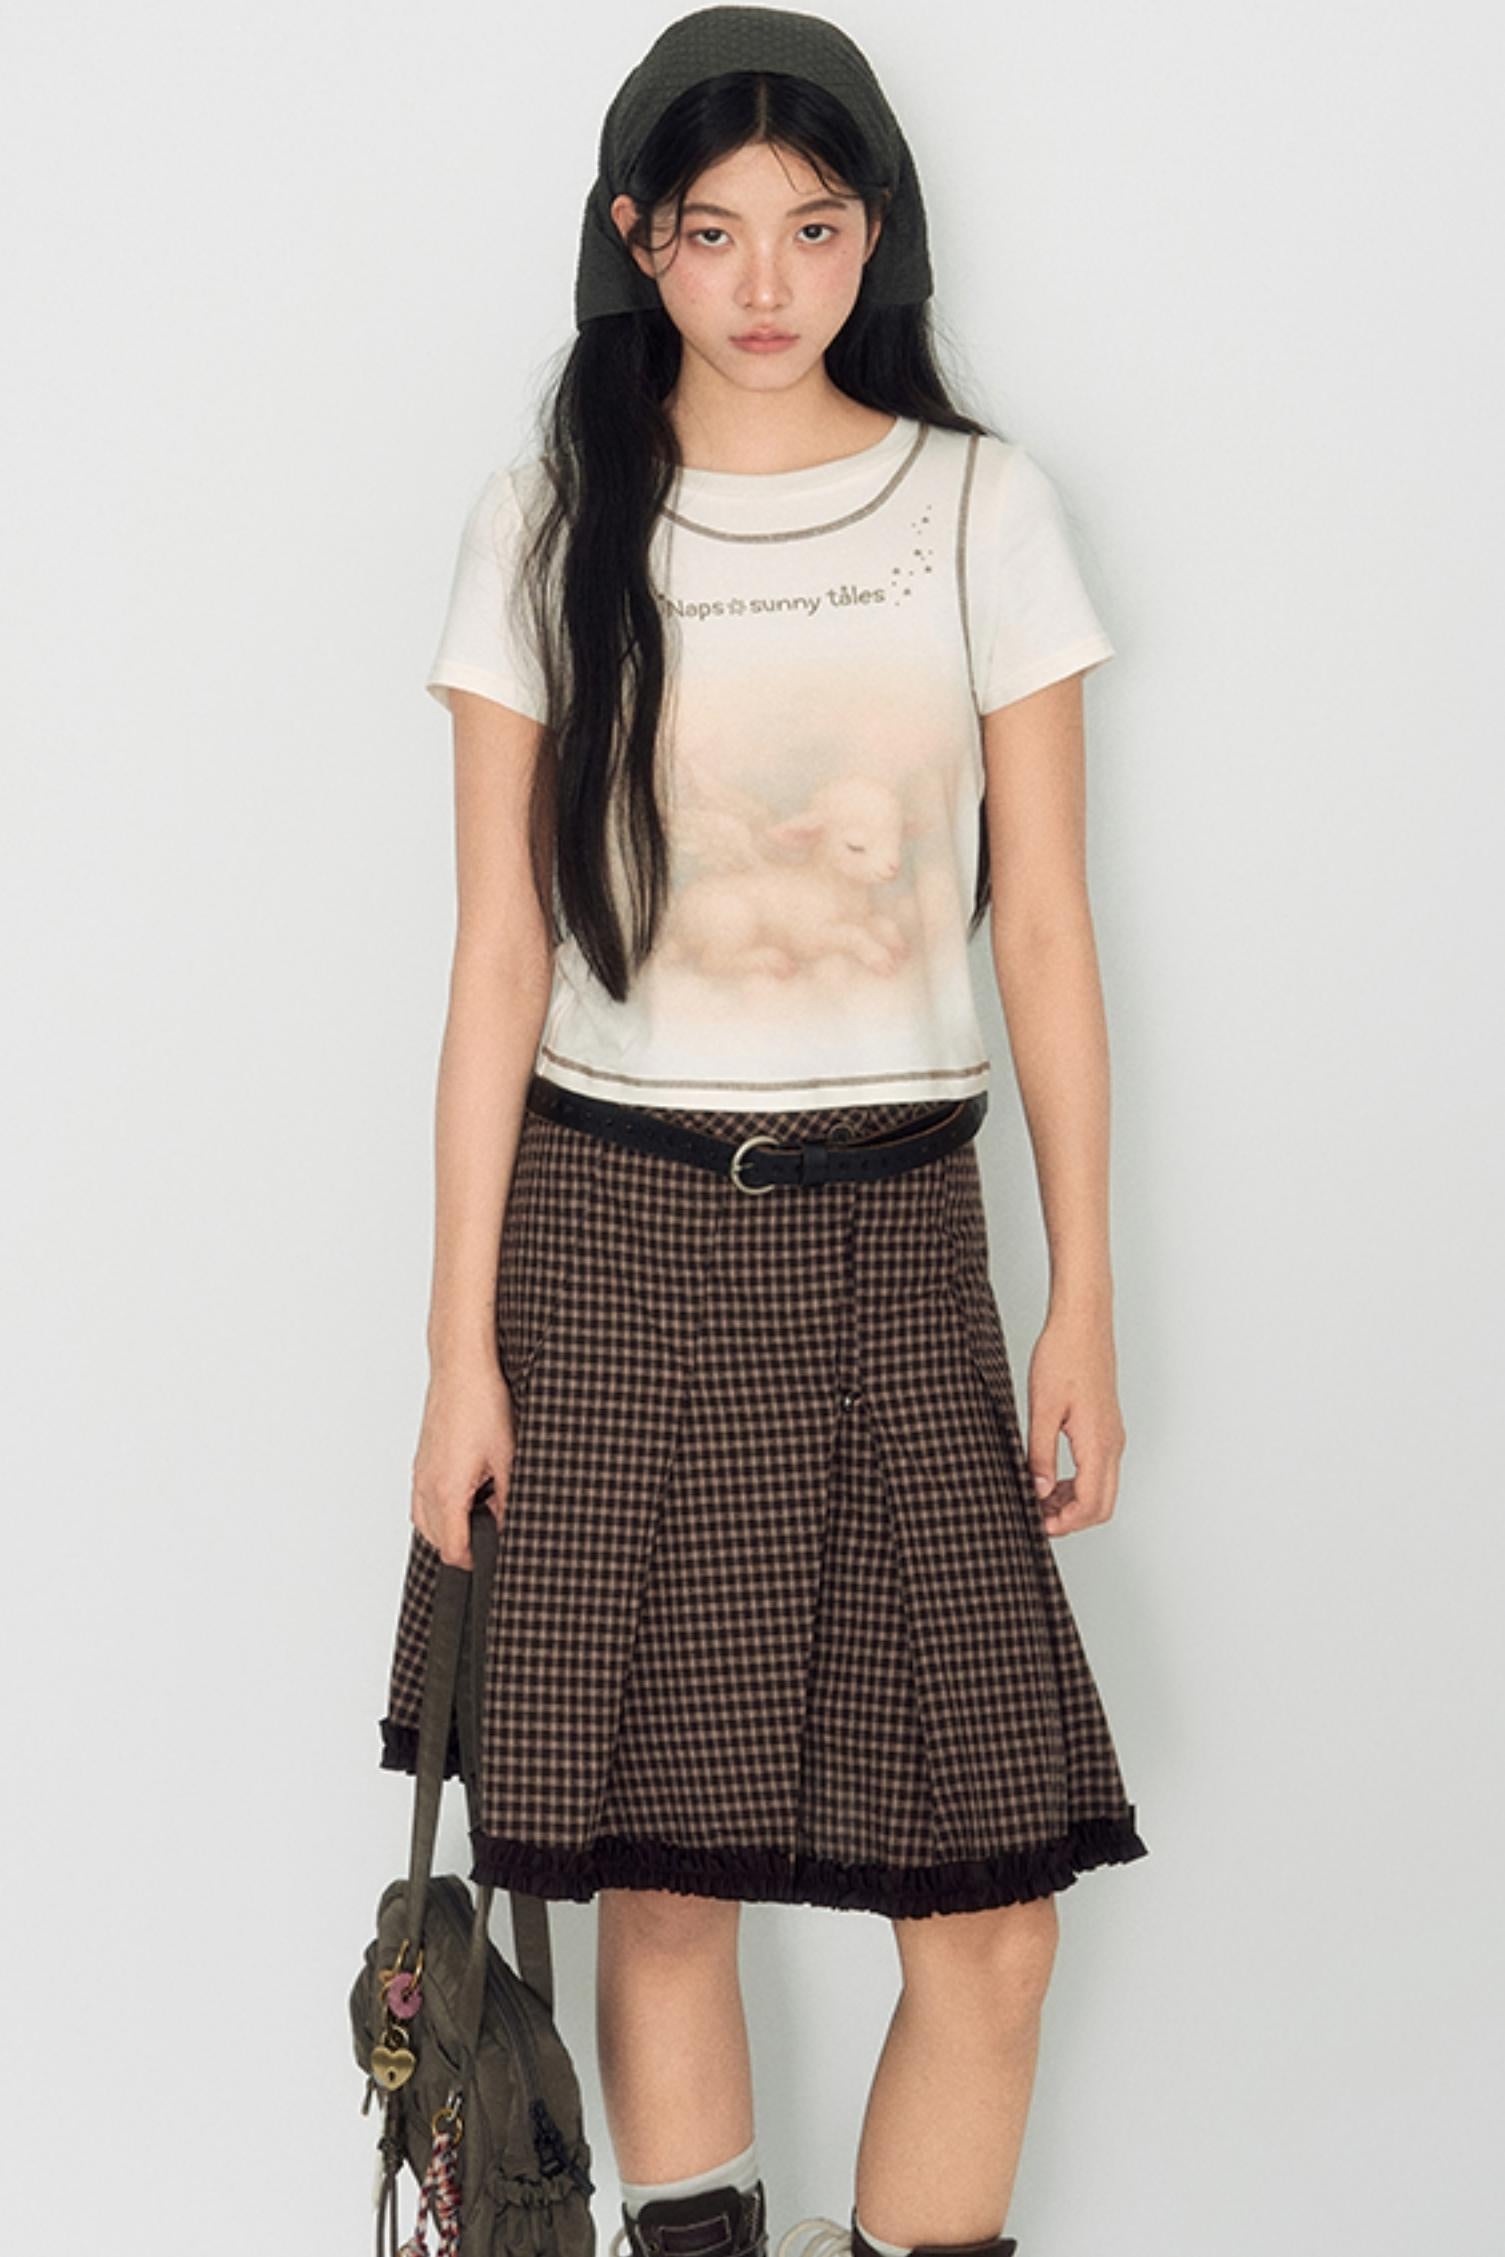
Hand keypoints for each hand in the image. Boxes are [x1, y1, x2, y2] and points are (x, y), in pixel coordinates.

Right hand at [411, 1359, 517, 1567]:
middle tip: (493, 1530)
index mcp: (446, 1492)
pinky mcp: (422, 1460)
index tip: (492, 1557)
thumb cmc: (482, 1404)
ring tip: (482, 1510)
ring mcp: (420, 1472)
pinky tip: (466, 1489)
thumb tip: (508, 1520)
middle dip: (463, 1544)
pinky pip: (423, 1498)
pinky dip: (441, 1505)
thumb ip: (508, 1498)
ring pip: (425, 1520)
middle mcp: (426, 1485)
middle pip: (436, 1540)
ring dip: (449, 1525)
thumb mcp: (508, 1458)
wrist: (462, 1369)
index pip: (453, 1549)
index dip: (475, 1560)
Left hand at [1024, 1306, 1124, 1536]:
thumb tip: (1038, 1491)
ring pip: (1102, 1489)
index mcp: (1097, 1443)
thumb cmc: (1062, 1356)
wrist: (1083, 1322)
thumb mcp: (1042, 1409)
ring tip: (1038, 1497)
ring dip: (1074, 1502)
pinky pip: (1099, 1469)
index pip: (1090, 1505)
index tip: (1037, 1524)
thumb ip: (1041, 1455)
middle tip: (1037, 1516)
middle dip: (1071, 1519)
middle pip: (1102, 1505)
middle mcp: (1112, 1443)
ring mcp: (1113, 1435)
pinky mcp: (1107, 1427)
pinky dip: (1078, 1483)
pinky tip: (1051, 1476)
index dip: (1064, 1524)